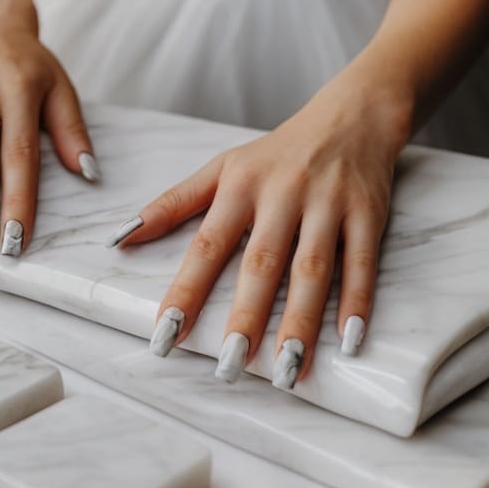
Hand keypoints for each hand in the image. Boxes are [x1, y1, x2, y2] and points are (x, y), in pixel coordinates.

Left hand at [112, 74, 412, 386]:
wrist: (351, 116)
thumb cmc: (277, 152)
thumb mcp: (221, 168)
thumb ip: (173, 204)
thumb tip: (120, 239)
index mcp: (239, 186)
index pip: (206, 246)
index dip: (185, 290)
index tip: (164, 334)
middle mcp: (282, 195)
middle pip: (262, 263)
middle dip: (246, 317)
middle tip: (229, 366)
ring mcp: (328, 204)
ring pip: (313, 268)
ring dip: (301, 321)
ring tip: (289, 371)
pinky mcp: (368, 212)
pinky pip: (361, 262)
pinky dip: (357, 302)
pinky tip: (349, 341)